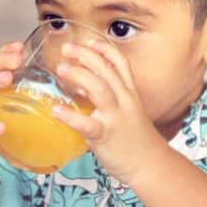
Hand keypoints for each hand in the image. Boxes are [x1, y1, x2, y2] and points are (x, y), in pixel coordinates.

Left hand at [52, 41, 166, 182]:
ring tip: (61, 68)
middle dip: (86, 56)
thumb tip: (82, 84)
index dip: (105, 49)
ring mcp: (115, 117)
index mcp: (129, 94)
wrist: (151, 165)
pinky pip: (87, 124)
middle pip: (107, 70)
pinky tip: (56, 110)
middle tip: (67, 49)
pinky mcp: (105, 136)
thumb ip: (108, 96)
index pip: (120, 64)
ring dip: (79, 75)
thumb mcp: (128, 112)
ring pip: (100, 89)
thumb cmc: (136, 140)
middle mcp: (124, 101)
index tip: (90, 41)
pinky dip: (70, 116)